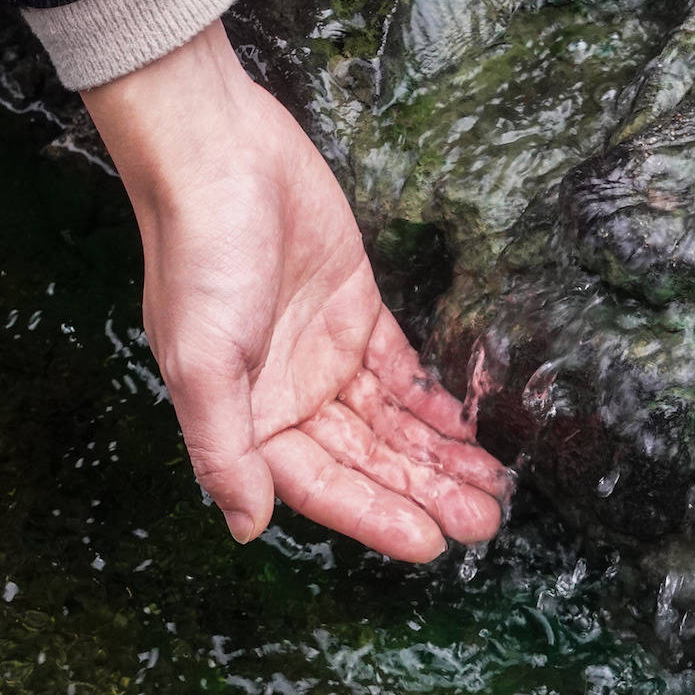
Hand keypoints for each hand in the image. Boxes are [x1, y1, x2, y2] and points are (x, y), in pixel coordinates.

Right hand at [83, 22, 508, 561]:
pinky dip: (435, 400)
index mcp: (249, 417)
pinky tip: (471, 428)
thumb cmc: (199, 254)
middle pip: (369, 461)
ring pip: (392, 423)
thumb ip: (224, 448)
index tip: (432, 543)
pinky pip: (403, 371)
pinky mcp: (356, 310)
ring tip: (494, 486)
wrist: (217, 152)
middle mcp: (290, 396)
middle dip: (425, 492)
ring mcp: (325, 355)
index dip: (376, 516)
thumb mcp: (202, 361)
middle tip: (486, 521)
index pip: (324, 486)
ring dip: (439, 456)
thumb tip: (246, 525)